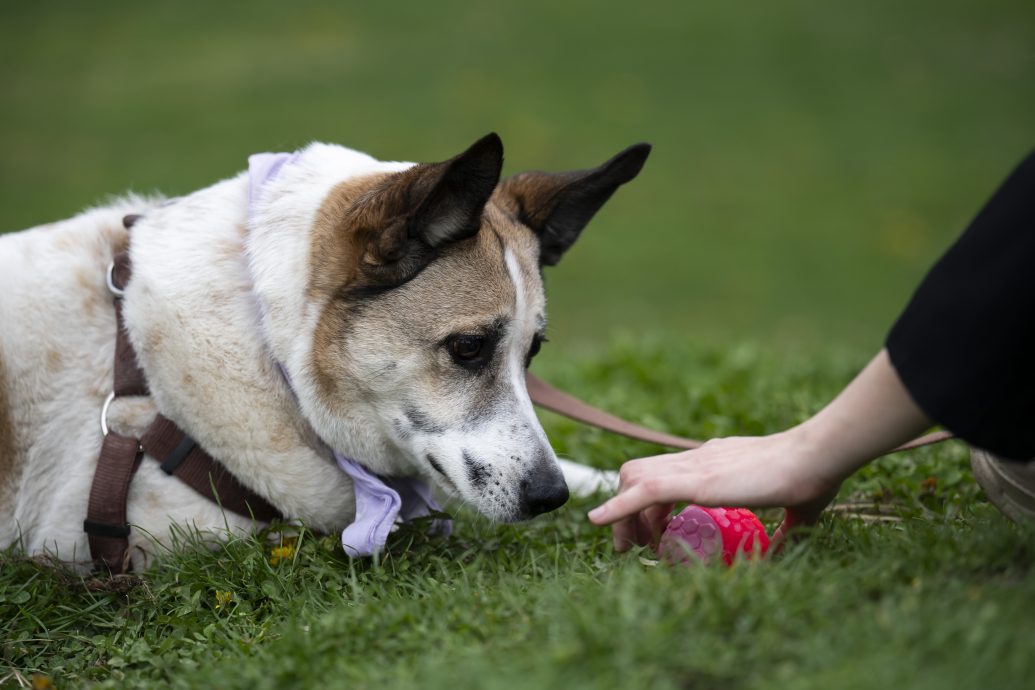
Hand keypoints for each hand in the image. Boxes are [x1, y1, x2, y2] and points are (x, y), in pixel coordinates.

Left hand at [587, 349, 931, 551]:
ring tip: (628, 547)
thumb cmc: (811, 476)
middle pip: (639, 474)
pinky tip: (598, 521)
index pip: (666, 474)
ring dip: (622, 514)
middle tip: (638, 547)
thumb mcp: (793, 508)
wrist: (815, 455)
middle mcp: (695, 458)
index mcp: (714, 461)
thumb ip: (784, 528)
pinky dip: (616, 506)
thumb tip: (779, 549)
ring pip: (634, 479)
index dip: (651, 504)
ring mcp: (692, 465)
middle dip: (628, 510)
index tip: (657, 535)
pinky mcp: (694, 479)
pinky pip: (643, 490)